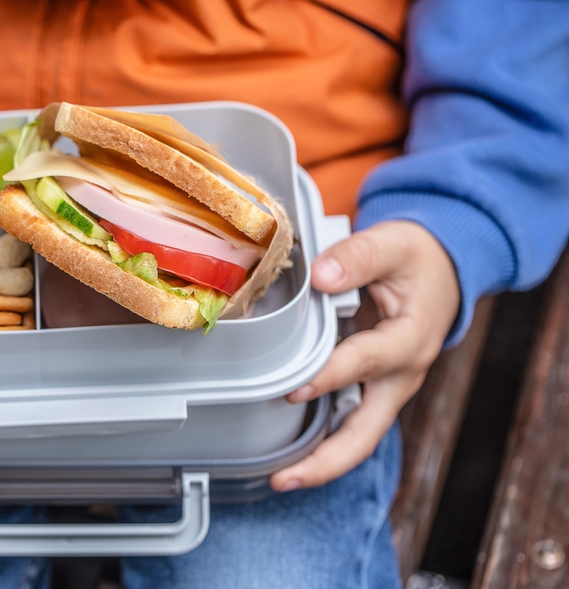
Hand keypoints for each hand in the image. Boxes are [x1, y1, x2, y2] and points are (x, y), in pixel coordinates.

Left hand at [271, 221, 459, 490]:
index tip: (294, 390)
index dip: (328, 376)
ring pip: (359, 438)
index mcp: (410, 339)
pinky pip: (349, 422)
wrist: (443, 269)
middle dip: (328, 460)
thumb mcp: (393, 244)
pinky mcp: (374, 388)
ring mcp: (388, 388)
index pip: (366, 363)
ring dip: (323, 462)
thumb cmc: (416, 258)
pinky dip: (323, 441)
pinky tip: (290, 452)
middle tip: (285, 478)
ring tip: (281, 480)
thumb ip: (358, 257)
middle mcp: (401, 375)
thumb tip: (322, 277)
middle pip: (367, 432)